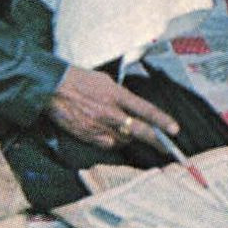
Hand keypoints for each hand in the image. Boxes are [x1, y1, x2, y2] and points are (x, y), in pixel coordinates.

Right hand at [45, 66, 180, 149]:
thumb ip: (120, 94)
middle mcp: (110, 112)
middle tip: (167, 148)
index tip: (174, 130)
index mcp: (116, 94)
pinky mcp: (88, 135)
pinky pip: (107, 144)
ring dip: (130, 137)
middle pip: (140, 130)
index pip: (145, 110)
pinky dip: (113, 141)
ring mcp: (99, 126)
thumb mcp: (105, 80)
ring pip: (124, 139)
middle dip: (156, 140)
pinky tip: (111, 134)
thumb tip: (130, 105)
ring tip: (129, 131)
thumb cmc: (79, 79)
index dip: (162, 121)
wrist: (53, 88)